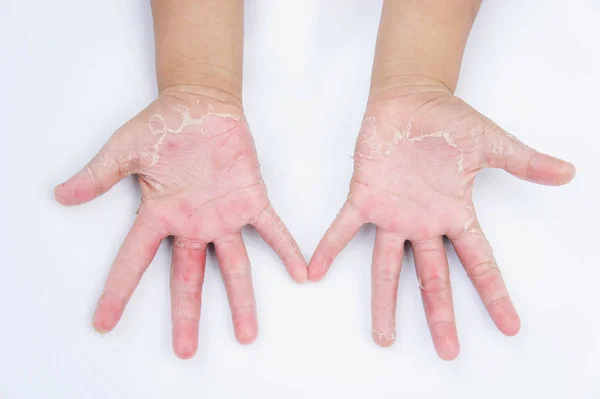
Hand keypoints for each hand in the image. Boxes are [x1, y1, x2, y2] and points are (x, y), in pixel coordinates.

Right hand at [54, 86, 306, 358]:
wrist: (200, 104)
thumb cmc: (163, 124)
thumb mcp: (124, 149)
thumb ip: (99, 175)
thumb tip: (62, 194)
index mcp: (160, 214)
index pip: (135, 260)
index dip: (119, 291)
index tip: (104, 322)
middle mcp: (193, 223)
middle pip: (188, 278)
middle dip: (188, 314)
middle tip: (185, 350)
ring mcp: (224, 214)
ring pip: (234, 265)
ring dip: (241, 299)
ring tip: (247, 335)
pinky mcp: (250, 198)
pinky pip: (272, 229)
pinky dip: (286, 249)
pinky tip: (301, 274)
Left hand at [308, 87, 574, 359]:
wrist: (410, 98)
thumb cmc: (448, 120)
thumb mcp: (491, 143)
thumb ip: (523, 162)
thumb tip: (567, 172)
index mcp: (454, 213)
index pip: (478, 262)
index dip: (494, 294)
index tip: (508, 326)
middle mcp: (423, 223)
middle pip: (433, 278)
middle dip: (440, 314)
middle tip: (448, 352)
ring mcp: (392, 214)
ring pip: (386, 266)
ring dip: (384, 302)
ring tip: (384, 338)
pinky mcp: (364, 197)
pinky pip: (343, 228)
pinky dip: (329, 248)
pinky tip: (316, 272)